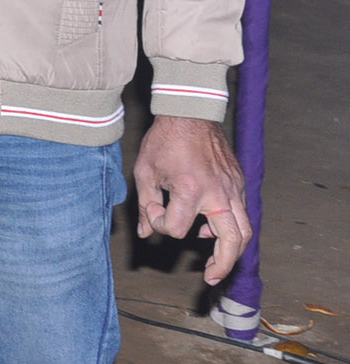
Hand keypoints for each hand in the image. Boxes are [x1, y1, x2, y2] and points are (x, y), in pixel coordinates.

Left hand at [133, 114, 249, 284]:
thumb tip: (146, 234)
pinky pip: (242, 213)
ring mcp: (233, 188)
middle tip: (211, 277)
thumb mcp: (145, 172)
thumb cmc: (164, 141)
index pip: (176, 228)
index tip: (152, 213)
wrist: (190, 113)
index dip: (159, 224)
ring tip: (216, 263)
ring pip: (245, 229)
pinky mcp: (239, 183)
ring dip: (233, 250)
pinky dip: (230, 227)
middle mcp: (218, 193)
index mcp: (191, 190)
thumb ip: (146, 206)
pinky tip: (211, 228)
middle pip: (232, 240)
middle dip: (223, 264)